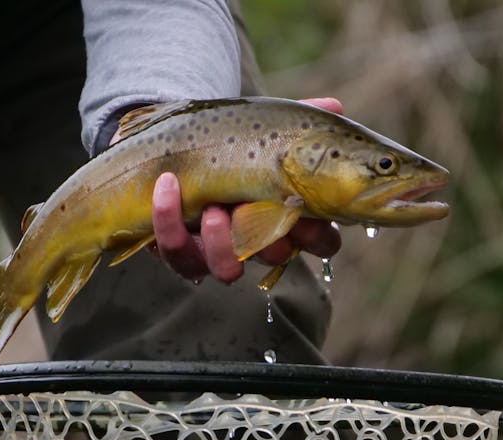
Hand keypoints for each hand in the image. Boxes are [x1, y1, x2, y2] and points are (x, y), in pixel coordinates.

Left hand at [147, 97, 344, 282]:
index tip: (304, 212)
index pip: (321, 241)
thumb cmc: (231, 141)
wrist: (175, 142)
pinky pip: (177, 253)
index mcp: (287, 214)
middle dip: (268, 241)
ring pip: (227, 269)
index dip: (318, 235)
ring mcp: (218, 250)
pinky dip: (169, 218)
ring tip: (213, 208)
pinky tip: (168, 183)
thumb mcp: (264, 126)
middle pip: (275, 257)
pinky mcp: (181, 251)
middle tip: (253, 212)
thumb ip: (299, 119)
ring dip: (220, 241)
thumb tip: (334, 106)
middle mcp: (257, 240)